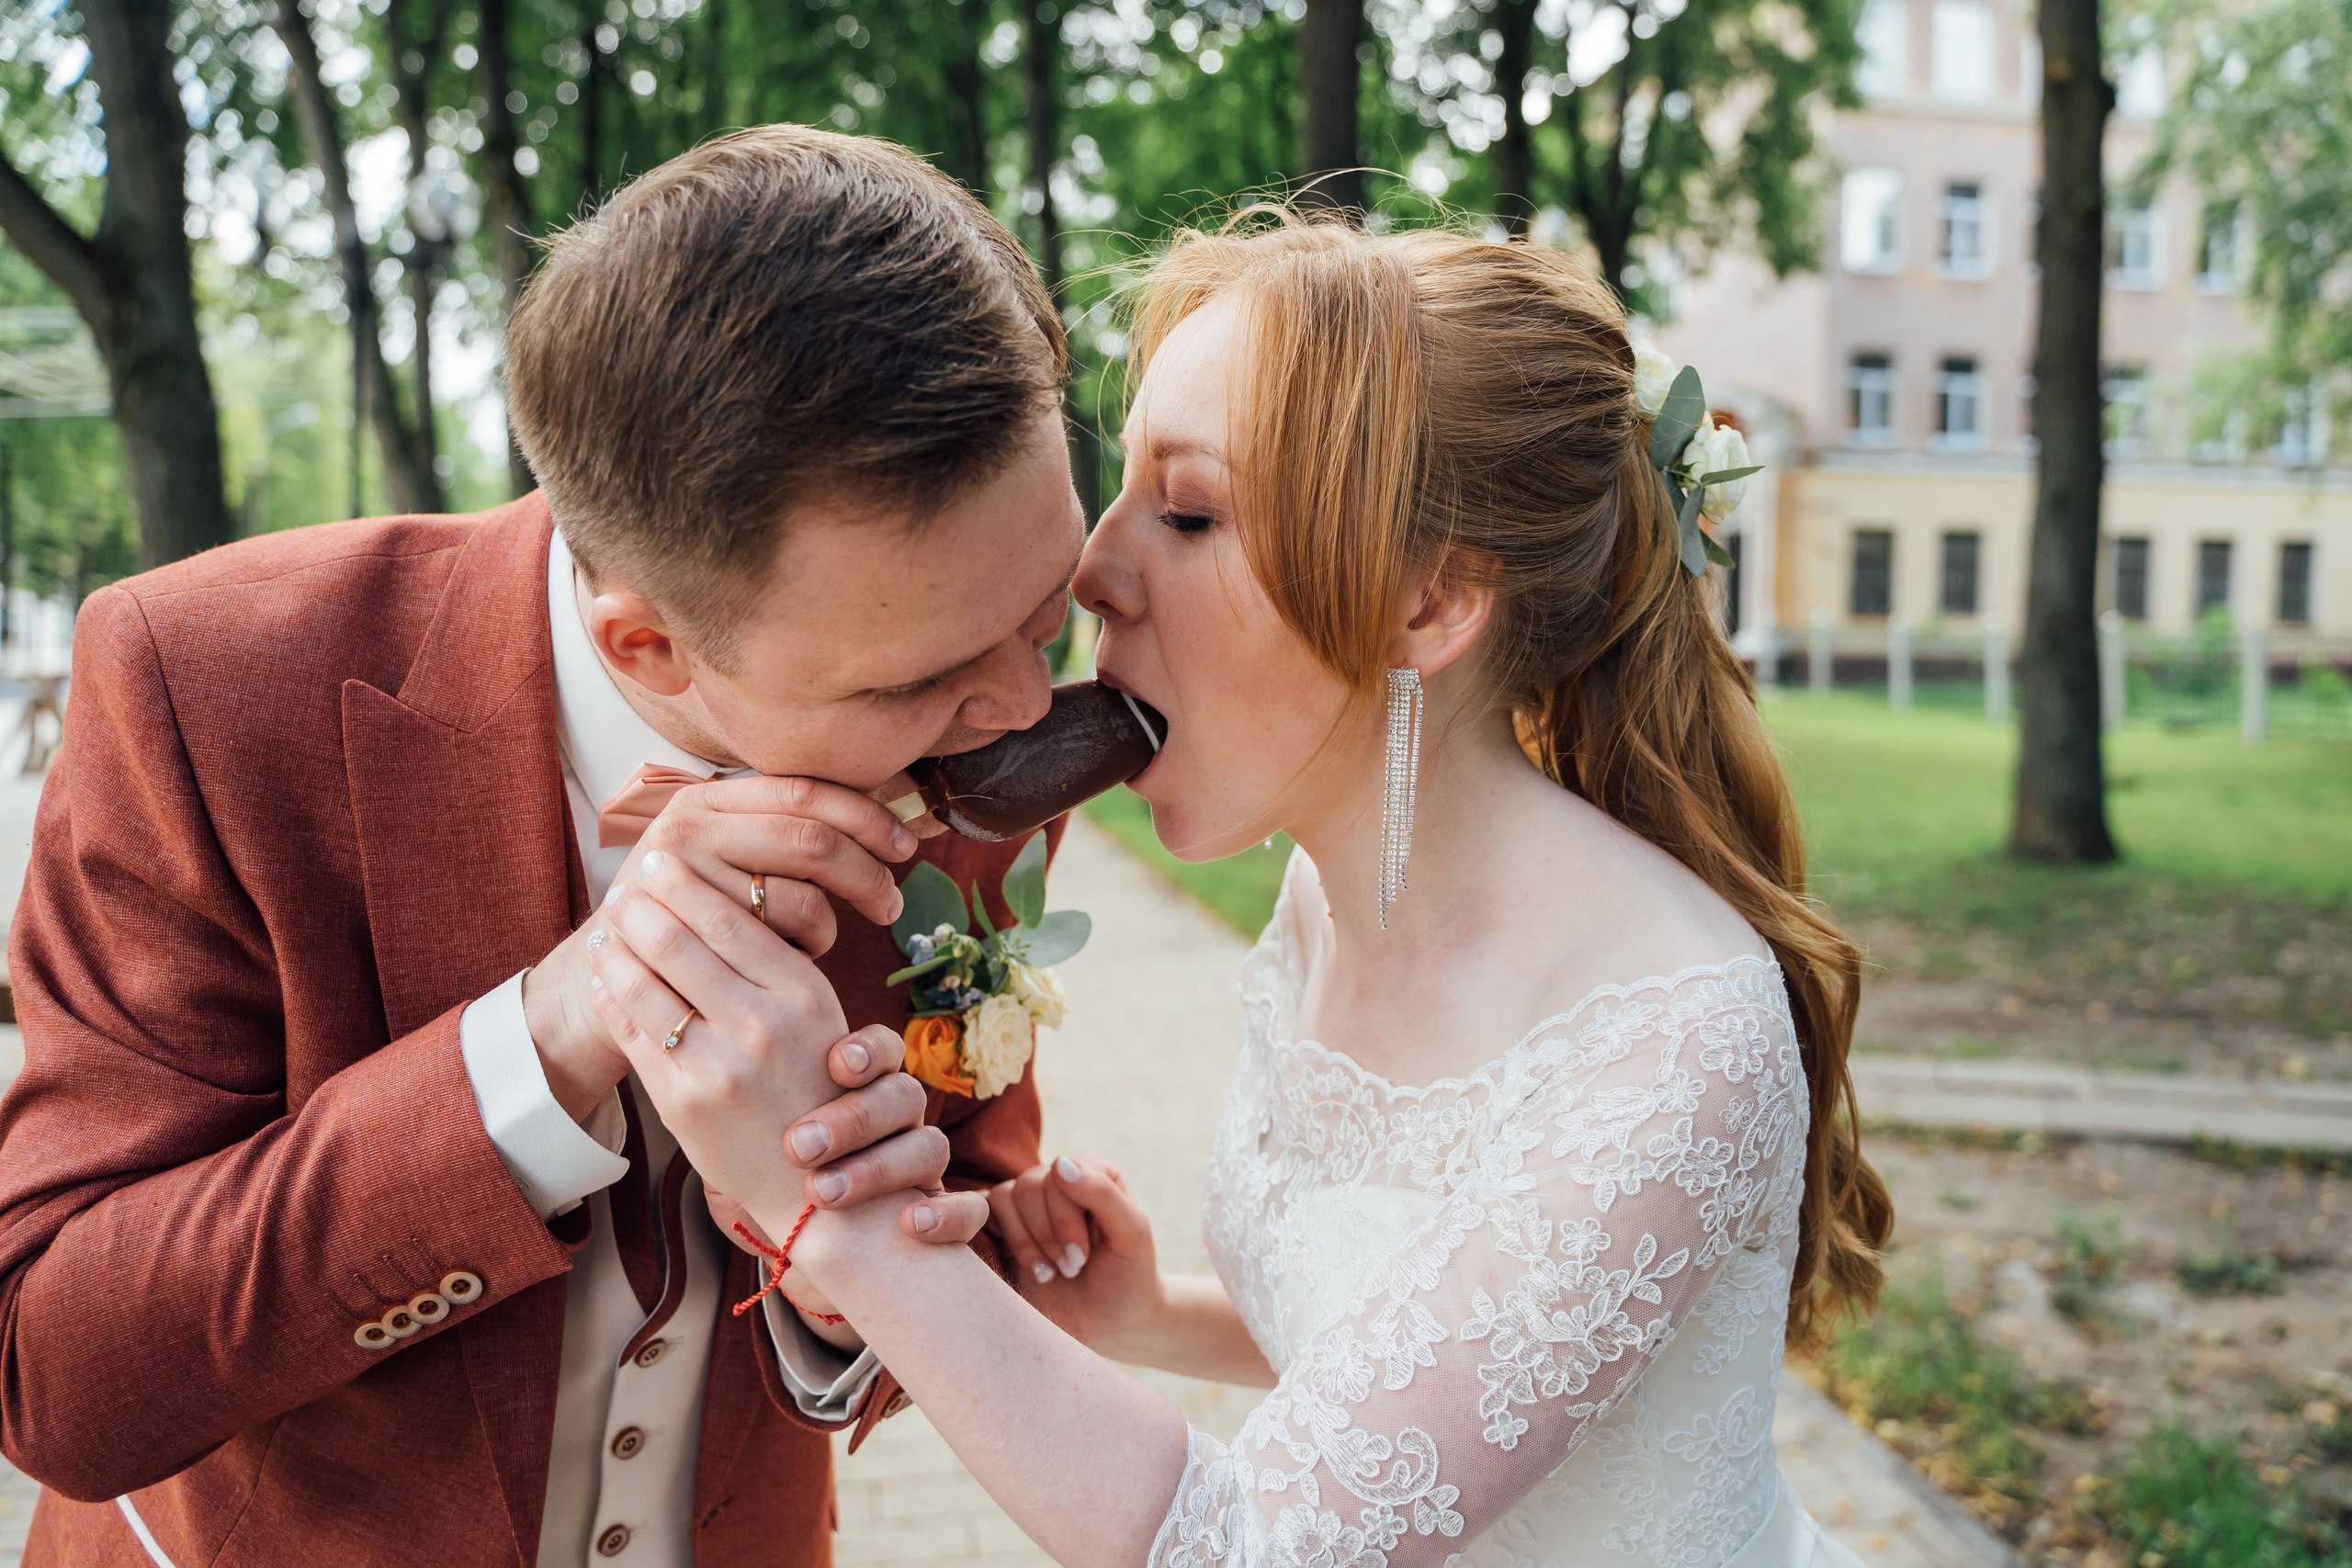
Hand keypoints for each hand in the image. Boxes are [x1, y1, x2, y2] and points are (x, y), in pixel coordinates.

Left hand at [524, 775, 920, 1117]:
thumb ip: (775, 966)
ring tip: (605, 926)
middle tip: (622, 883)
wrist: (814, 1186)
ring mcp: (716, 1066)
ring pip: (645, 984)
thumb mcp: (820, 1019)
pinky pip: (633, 1034)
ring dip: (616, 946)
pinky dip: (613, 997)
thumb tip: (717, 905)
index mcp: (802, 994)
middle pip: (679, 942)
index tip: (662, 861)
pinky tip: (606, 978)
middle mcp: (761, 1026)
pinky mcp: (680, 1103)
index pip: (730, 919)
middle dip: (642, 905)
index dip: (686, 885)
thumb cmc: (818, 1090)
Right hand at [988, 1155, 1165, 1357]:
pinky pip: (979, 1216)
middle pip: (1029, 1186)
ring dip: (1025, 1244)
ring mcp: (1028, 1205)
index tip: (1081, 1257)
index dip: (1065, 1218)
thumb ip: (1103, 1194)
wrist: (1108, 1323)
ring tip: (1049, 1274)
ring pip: (1002, 1198)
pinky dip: (999, 1244)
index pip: (1059, 1173)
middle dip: (1047, 1235)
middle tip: (1069, 1269)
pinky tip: (1025, 1269)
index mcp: (1091, 1171)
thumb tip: (1059, 1163)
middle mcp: (1056, 1180)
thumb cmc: (1127, 1276)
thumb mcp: (1131, 1234)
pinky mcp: (1003, 1231)